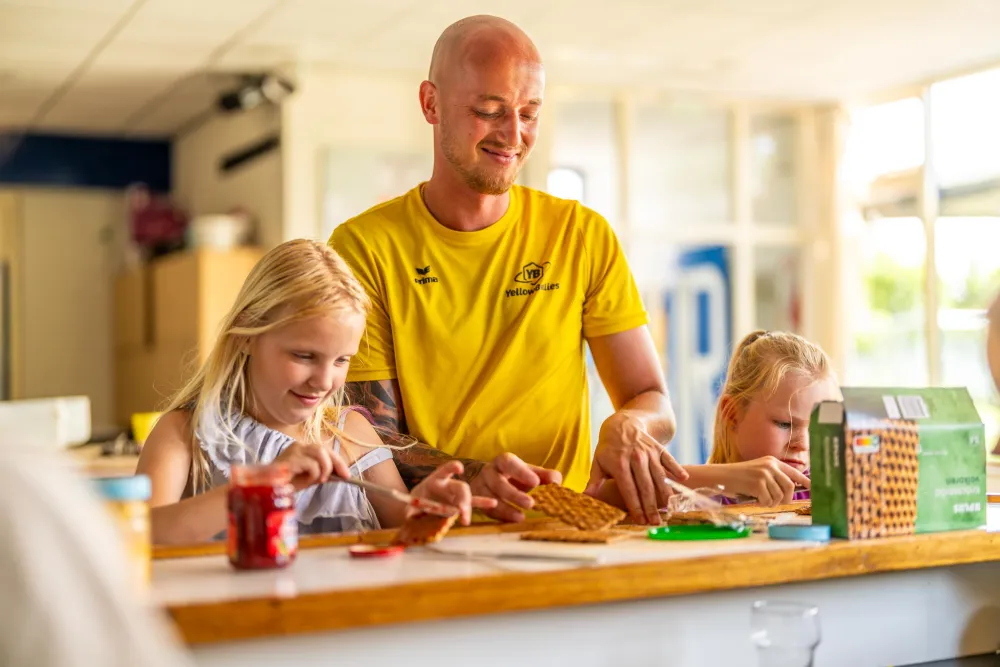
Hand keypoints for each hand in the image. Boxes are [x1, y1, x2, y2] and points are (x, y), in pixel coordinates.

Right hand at [273, 441, 350, 491]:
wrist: (266, 489)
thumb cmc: (285, 484)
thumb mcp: (309, 478)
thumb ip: (322, 473)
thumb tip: (339, 474)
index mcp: (303, 449)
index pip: (325, 450)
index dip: (338, 461)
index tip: (347, 474)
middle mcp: (299, 446)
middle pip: (324, 448)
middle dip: (337, 463)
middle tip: (343, 477)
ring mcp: (294, 450)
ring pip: (320, 452)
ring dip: (325, 468)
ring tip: (320, 479)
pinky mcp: (290, 458)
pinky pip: (311, 464)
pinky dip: (314, 474)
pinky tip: (305, 481)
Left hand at [410, 461, 497, 524]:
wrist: (416, 508)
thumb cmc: (413, 503)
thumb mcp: (409, 505)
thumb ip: (410, 510)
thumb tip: (410, 516)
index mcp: (436, 480)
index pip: (445, 470)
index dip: (452, 468)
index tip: (459, 468)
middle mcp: (448, 485)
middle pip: (460, 487)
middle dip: (463, 497)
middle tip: (461, 509)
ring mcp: (455, 495)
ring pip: (467, 498)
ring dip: (468, 506)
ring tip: (466, 518)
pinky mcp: (459, 504)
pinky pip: (473, 503)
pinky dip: (482, 503)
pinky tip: (494, 503)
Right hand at [469, 453, 562, 522]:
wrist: (486, 480)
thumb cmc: (514, 476)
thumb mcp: (529, 472)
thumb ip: (544, 475)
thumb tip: (556, 481)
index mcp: (503, 462)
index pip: (510, 463)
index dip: (521, 472)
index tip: (536, 482)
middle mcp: (489, 473)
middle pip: (497, 482)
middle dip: (513, 494)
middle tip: (530, 504)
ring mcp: (480, 488)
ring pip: (489, 498)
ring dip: (504, 509)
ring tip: (520, 518)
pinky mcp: (477, 503)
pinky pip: (485, 510)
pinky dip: (498, 517)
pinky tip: (510, 522)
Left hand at [585, 410, 687, 524]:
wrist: (622, 424)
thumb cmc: (608, 449)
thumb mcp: (597, 462)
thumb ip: (594, 481)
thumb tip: (585, 497)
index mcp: (619, 464)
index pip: (628, 489)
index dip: (635, 506)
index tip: (640, 520)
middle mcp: (635, 458)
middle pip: (645, 486)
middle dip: (650, 506)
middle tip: (656, 522)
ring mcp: (648, 452)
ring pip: (658, 476)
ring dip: (664, 494)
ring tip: (669, 510)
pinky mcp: (658, 448)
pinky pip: (669, 459)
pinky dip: (676, 469)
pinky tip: (683, 480)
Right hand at [713, 456, 809, 506]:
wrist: (721, 475)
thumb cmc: (739, 477)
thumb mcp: (758, 471)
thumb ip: (774, 477)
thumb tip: (790, 492)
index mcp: (772, 461)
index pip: (794, 472)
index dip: (805, 482)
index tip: (814, 489)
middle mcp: (770, 466)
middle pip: (790, 487)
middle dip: (786, 499)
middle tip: (777, 503)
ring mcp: (764, 474)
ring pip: (779, 496)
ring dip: (771, 502)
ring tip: (761, 499)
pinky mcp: (758, 483)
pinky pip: (768, 500)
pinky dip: (763, 503)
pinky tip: (755, 499)